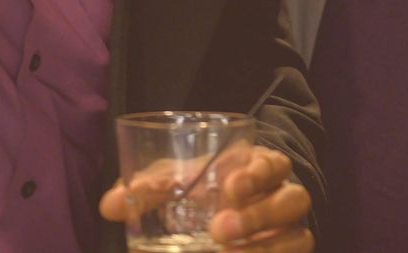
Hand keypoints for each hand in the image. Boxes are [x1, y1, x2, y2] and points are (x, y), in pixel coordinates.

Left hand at [100, 145, 311, 251]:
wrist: (219, 212)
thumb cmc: (199, 186)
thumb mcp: (175, 179)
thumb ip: (146, 188)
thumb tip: (109, 206)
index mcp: (260, 166)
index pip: (274, 162)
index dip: (259, 173)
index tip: (231, 186)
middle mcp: (282, 195)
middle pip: (293, 199)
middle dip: (259, 215)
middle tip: (219, 230)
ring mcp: (288, 229)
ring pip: (298, 236)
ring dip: (265, 247)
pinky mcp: (286, 251)